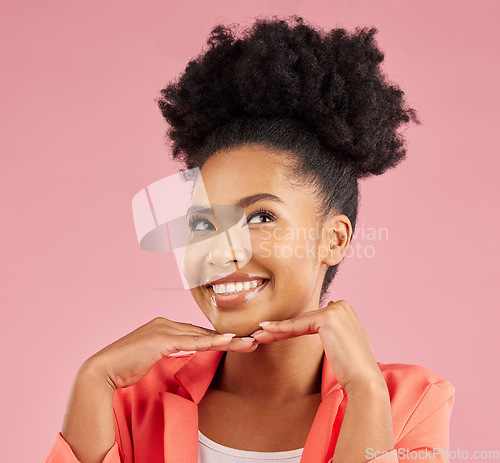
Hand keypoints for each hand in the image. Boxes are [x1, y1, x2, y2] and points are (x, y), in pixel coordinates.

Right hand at [83, 317, 258, 390]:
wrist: (103, 370)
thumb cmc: (125, 366)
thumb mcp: (152, 357)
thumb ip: (168, 352)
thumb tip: (183, 354)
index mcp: (164, 326)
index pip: (197, 333)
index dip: (217, 338)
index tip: (237, 343)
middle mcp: (166, 323)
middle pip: (204, 331)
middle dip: (230, 338)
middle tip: (253, 340)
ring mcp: (164, 329)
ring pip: (203, 335)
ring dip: (229, 340)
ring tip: (250, 343)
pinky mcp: (162, 340)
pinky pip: (193, 342)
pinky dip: (212, 342)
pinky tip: (228, 342)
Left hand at [249, 300, 384, 392]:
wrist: (364, 380)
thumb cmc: (353, 368)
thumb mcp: (344, 344)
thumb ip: (336, 330)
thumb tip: (328, 319)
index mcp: (344, 310)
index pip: (311, 318)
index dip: (291, 327)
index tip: (272, 333)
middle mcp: (341, 306)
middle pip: (303, 319)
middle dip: (281, 328)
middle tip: (260, 334)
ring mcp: (335, 310)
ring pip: (298, 322)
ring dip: (276, 329)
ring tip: (258, 335)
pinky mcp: (328, 318)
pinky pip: (298, 325)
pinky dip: (280, 330)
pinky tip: (265, 331)